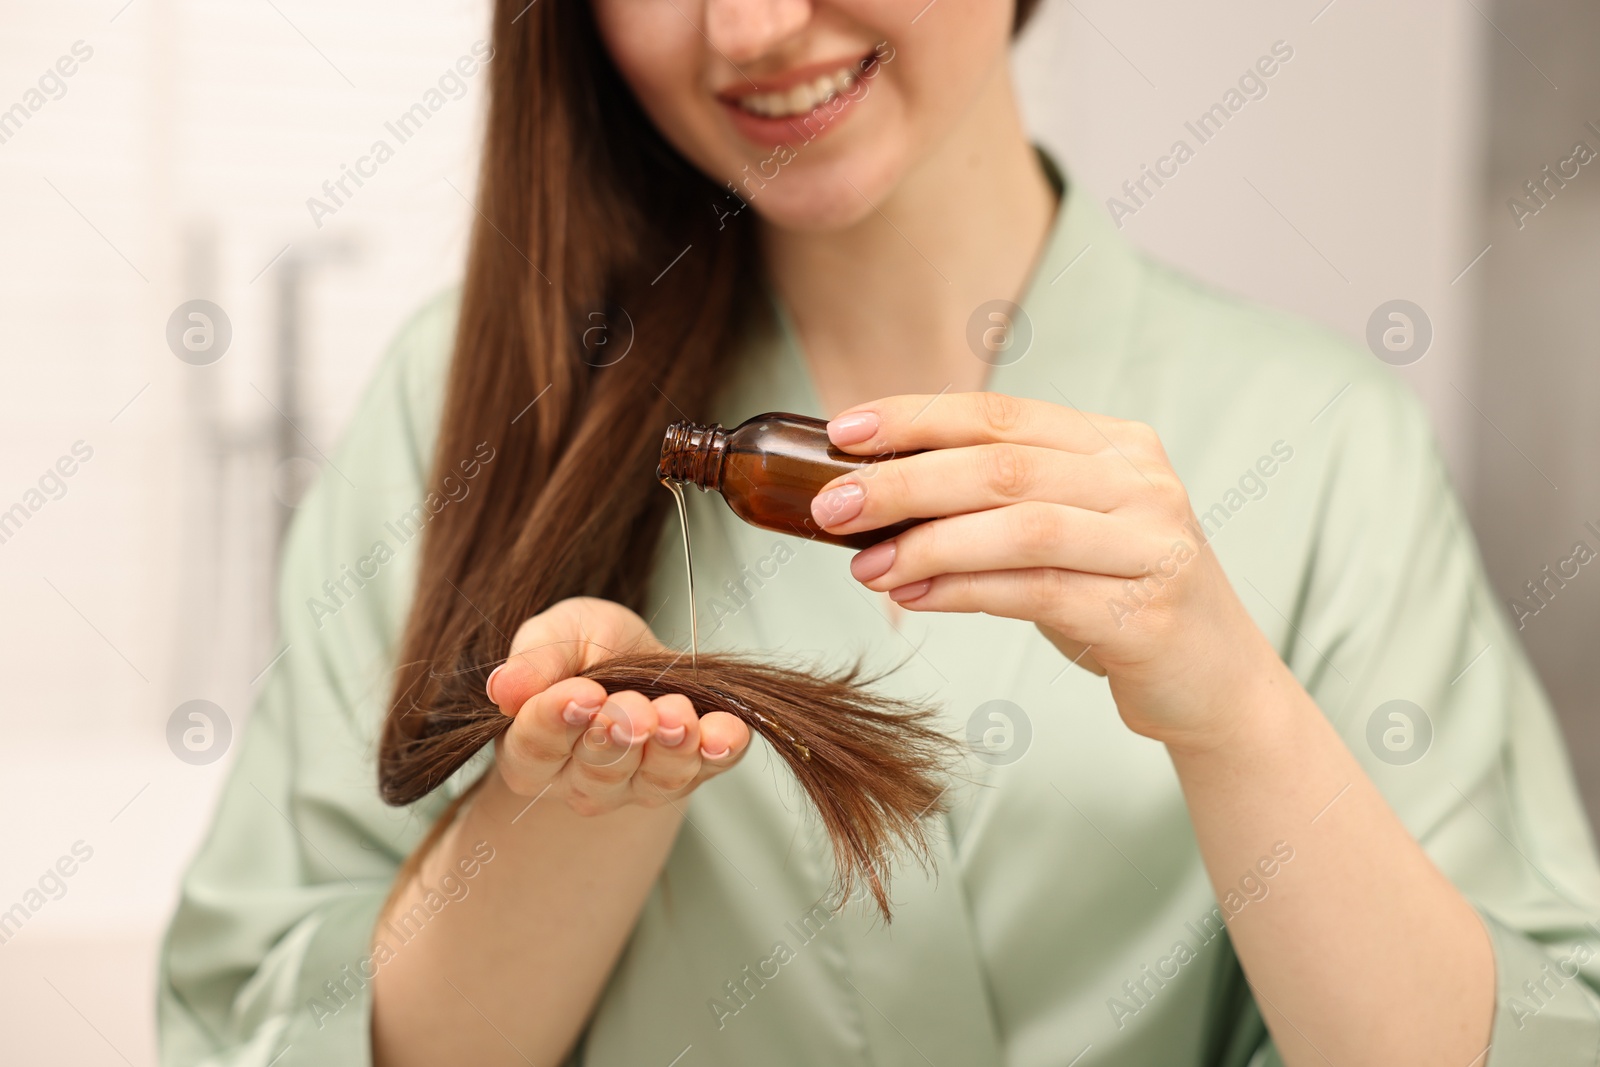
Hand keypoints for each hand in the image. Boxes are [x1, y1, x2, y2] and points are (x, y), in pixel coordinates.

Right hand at [484, 597, 751, 814]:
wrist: (639, 656)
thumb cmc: (588, 647)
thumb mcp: (559, 634)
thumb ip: (536, 661)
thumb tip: (503, 688)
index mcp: (533, 750)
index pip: (535, 748)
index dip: (556, 722)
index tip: (581, 694)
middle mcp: (581, 780)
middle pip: (596, 773)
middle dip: (619, 737)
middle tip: (634, 711)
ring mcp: (637, 785)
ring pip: (651, 783)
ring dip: (668, 750)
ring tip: (677, 716)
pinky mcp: (688, 774)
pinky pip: (706, 772)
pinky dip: (718, 752)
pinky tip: (725, 733)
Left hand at [811, 393, 1283, 750]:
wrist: (1213, 682)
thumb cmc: (1113, 596)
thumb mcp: (1062, 532)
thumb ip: (992, 503)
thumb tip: (871, 496)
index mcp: (1115, 444)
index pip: (1001, 413)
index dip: (916, 417)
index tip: (842, 431)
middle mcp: (1140, 482)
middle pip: (1002, 467)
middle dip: (904, 482)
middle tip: (831, 506)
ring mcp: (1152, 544)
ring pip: (1019, 527)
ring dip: (927, 545)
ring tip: (864, 566)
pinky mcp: (1148, 612)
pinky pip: (1037, 592)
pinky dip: (964, 593)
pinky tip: (913, 598)